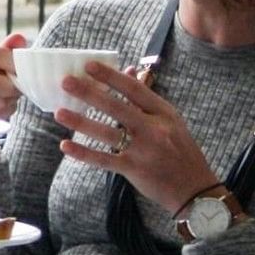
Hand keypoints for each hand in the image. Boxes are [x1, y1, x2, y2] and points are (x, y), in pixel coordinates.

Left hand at [52, 62, 219, 212]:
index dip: (111, 76)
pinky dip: (84, 153)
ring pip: (107, 133)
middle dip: (90, 93)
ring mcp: (144, 151)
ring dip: (81, 122)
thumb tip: (127, 71)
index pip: (135, 89)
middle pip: (117, 108)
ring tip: (59, 112)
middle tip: (66, 81)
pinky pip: (104, 160)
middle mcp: (154, 130)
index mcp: (164, 113)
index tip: (89, 65)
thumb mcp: (170, 121)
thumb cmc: (180, 150)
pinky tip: (65, 145)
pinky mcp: (134, 170)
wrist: (195, 189)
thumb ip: (146, 99)